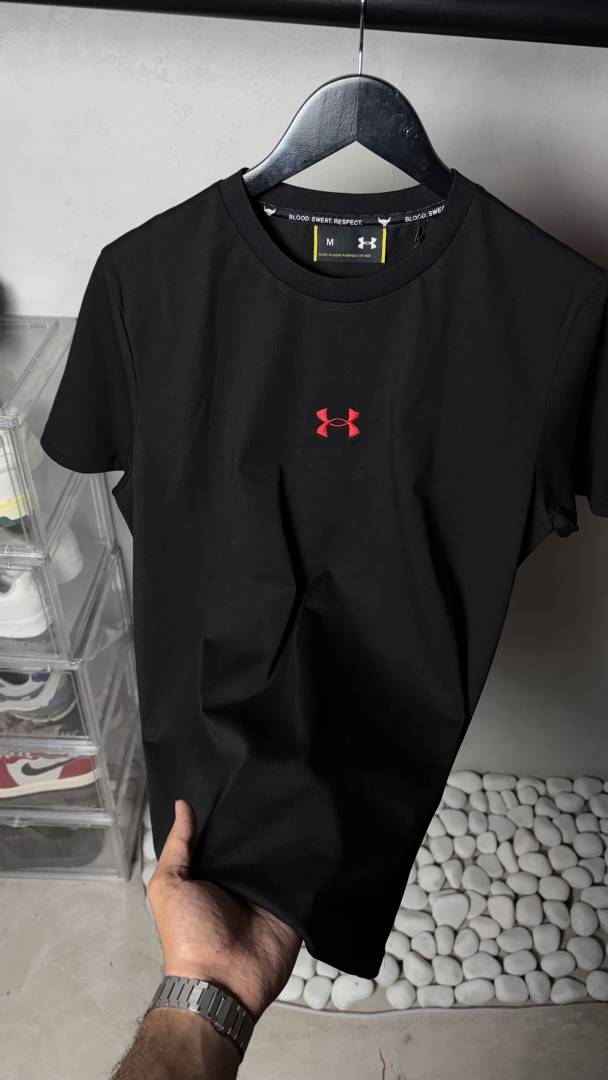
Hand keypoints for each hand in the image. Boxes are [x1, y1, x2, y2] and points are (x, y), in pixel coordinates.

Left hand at [147, 800, 300, 1020]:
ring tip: (299, 800)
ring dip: (288, 837)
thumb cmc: (188, 935)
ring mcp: (268, 895)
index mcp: (212, 875)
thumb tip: (182, 804)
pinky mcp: (292, 908)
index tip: (243, 779)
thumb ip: (178, 847)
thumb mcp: (169, 886)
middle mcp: (240, 882)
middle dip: (262, 821)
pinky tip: (317, 833)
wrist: (221, 983)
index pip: (224, 837)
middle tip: (277, 784)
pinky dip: (309, 863)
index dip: (230, 813)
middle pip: (255, 844)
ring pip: (281, 858)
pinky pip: (302, 882)